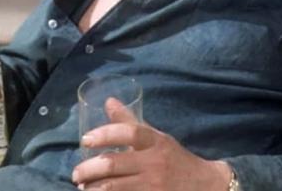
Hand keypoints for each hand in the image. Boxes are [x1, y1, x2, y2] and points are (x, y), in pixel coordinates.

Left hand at [72, 99, 231, 190]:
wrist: (205, 185)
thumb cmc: (174, 159)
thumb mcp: (156, 138)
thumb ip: (130, 123)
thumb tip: (108, 101)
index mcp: (156, 142)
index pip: (129, 132)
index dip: (104, 134)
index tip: (85, 140)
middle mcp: (155, 163)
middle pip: (114, 164)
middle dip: (89, 169)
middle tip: (76, 173)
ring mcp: (153, 186)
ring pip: (114, 187)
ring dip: (93, 188)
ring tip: (83, 187)